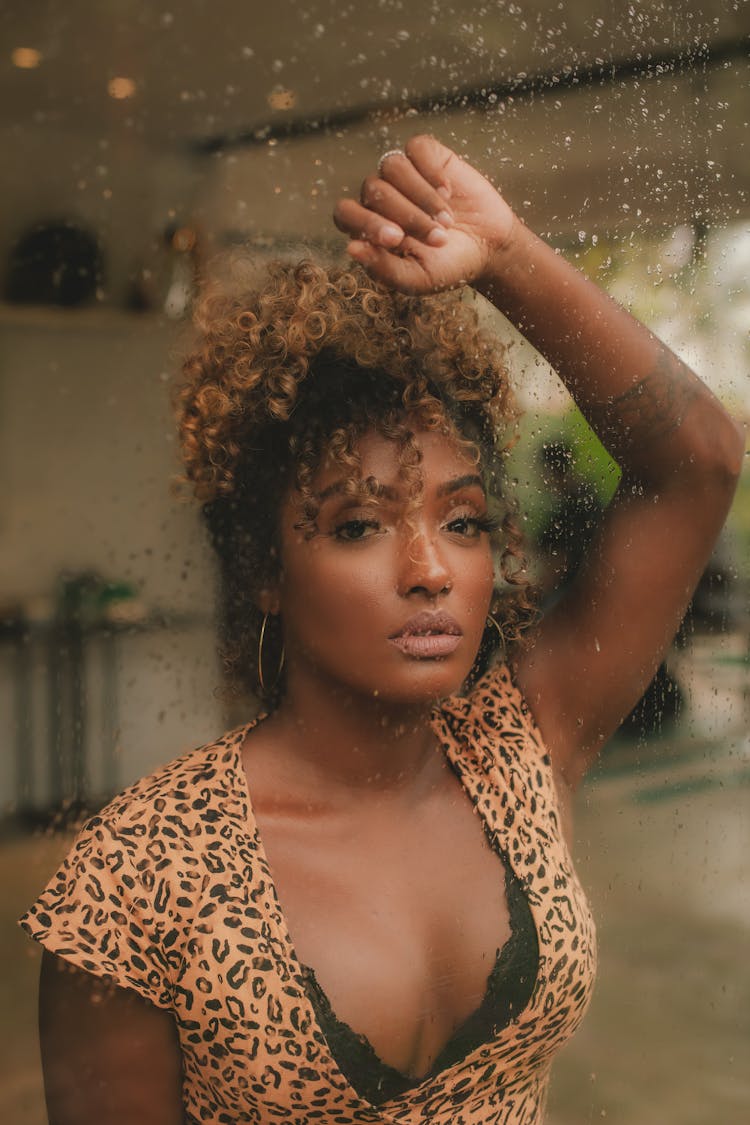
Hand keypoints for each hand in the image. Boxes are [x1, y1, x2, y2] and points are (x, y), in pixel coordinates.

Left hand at [333, 135, 515, 294]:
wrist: (488, 247)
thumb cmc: (448, 266)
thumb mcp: (418, 278)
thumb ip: (384, 269)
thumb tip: (351, 247)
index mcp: (369, 227)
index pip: (346, 213)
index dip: (367, 222)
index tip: (397, 238)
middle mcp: (380, 197)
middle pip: (373, 189)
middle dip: (408, 216)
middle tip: (438, 239)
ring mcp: (402, 174)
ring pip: (392, 166)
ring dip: (422, 196)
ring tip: (446, 221)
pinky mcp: (427, 156)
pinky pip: (416, 148)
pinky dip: (432, 172)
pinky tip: (447, 192)